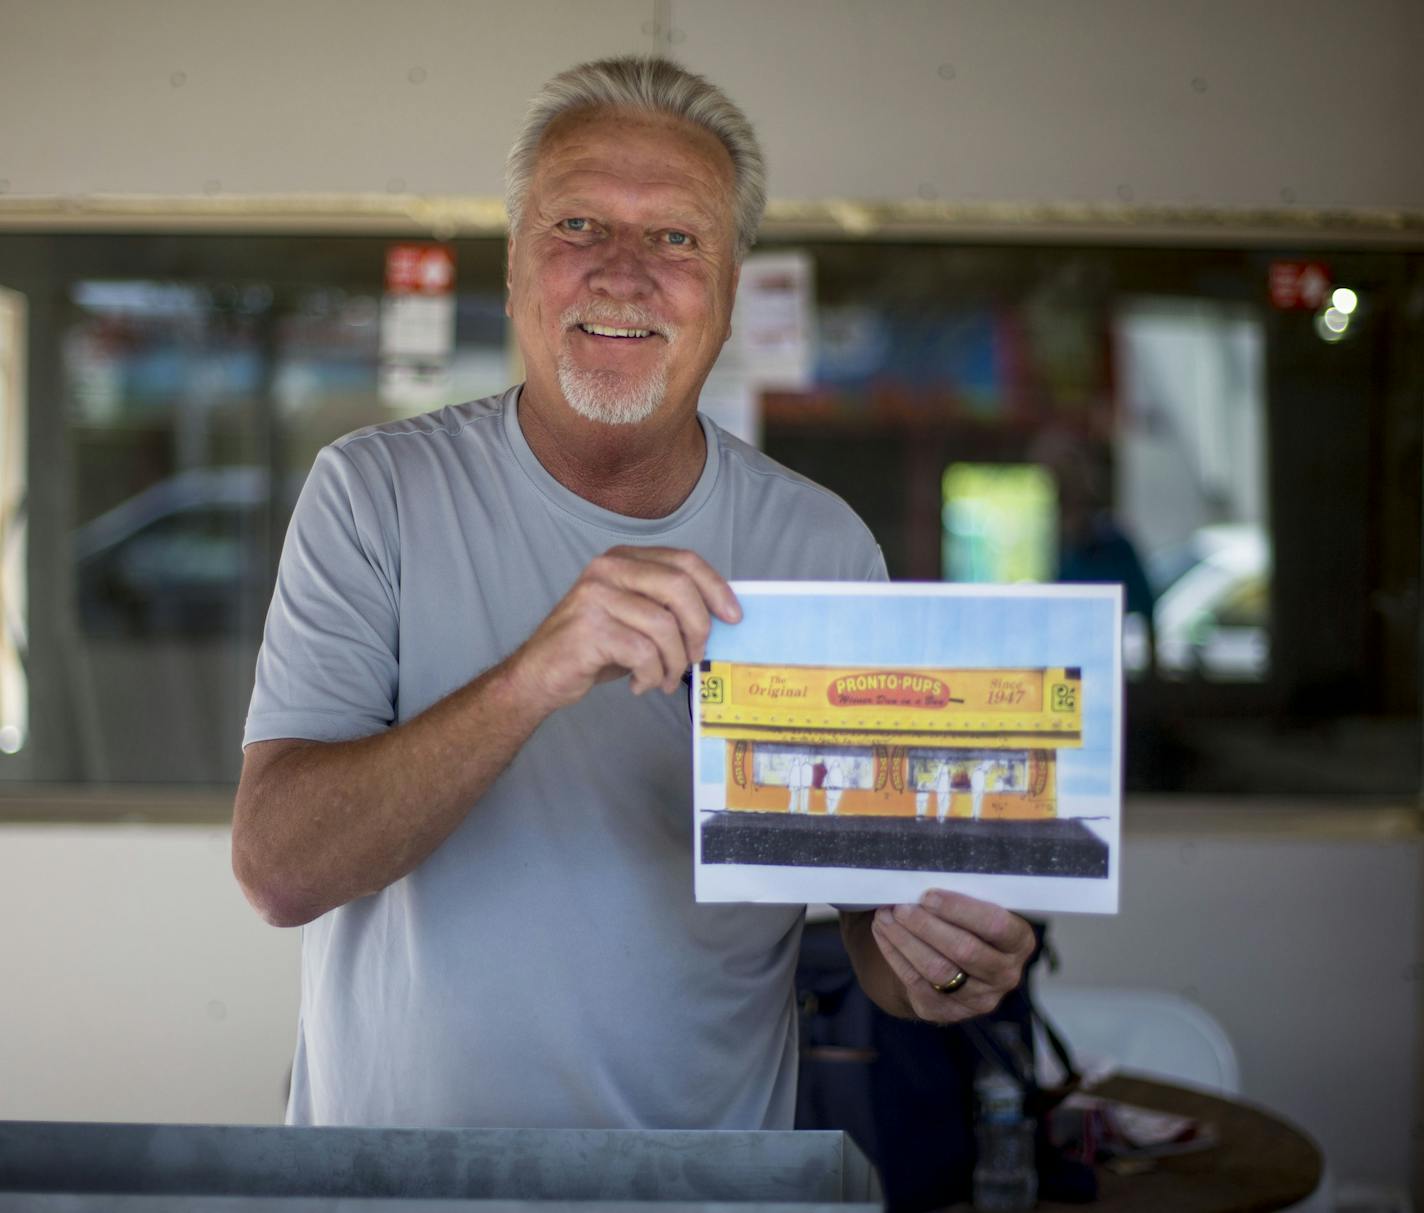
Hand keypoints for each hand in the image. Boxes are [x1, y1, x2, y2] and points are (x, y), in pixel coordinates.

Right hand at [510, 546, 740, 708]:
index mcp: (623, 559)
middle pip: (679, 588)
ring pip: (664, 626)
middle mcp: (607, 569)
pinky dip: (651, 675)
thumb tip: (720, 617)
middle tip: (697, 658)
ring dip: (674, 662)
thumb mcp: (634, 616)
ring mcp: (595, 597)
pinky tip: (640, 684)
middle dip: (699, 628)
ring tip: (664, 679)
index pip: (685, 561)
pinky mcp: (589, 629)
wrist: (539, 675)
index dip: (716, 588)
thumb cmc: (593, 648)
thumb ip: (667, 606)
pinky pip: (643, 653)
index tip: (733, 617)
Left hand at [869, 889, 1034, 1024]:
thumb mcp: (976, 908)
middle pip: (964, 950)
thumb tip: (923, 870)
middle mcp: (1006, 974)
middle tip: (900, 906)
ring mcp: (979, 998)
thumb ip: (964, 893)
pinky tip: (883, 934)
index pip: (995, 925)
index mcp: (1019, 941)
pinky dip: (895, 955)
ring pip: (938, 969)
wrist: (953, 965)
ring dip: (906, 940)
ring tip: (885, 916)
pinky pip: (917, 983)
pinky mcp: (949, 1011)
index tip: (927, 895)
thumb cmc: (964, 923)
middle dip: (926, 926)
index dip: (960, 910)